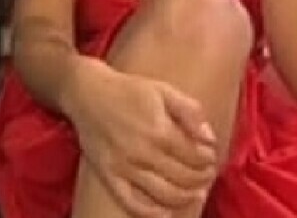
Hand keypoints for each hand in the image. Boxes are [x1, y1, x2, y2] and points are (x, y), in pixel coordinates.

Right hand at [67, 64, 218, 215]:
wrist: (86, 93)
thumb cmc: (127, 90)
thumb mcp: (163, 91)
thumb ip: (191, 111)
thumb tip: (209, 138)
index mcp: (159, 130)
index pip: (195, 157)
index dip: (208, 159)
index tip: (210, 156)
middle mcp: (143, 153)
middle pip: (184, 178)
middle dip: (202, 178)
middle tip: (206, 174)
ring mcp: (125, 167)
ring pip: (165, 194)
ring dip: (186, 197)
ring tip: (196, 192)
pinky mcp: (109, 176)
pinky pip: (132, 203)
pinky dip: (152, 213)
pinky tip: (167, 214)